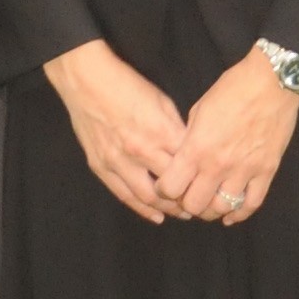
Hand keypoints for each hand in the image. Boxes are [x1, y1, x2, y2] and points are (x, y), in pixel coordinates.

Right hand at [45, 40, 192, 223]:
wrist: (86, 81)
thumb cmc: (127, 86)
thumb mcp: (163, 102)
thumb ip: (177, 130)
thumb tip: (191, 151)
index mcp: (160, 132)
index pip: (189, 165)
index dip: (202, 178)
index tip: (213, 185)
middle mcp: (140, 151)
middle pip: (171, 186)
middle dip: (189, 199)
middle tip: (203, 206)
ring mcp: (118, 162)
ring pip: (147, 197)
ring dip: (168, 209)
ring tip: (183, 214)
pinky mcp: (100, 167)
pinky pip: (123, 195)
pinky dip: (142, 209)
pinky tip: (157, 216)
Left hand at [161, 51, 298, 221]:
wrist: (271, 81)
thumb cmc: (233, 88)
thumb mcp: (199, 109)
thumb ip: (190, 138)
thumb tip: (186, 155)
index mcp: (196, 148)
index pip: (170, 188)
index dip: (165, 190)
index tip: (168, 185)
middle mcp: (218, 165)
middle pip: (194, 205)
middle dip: (187, 203)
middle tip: (190, 195)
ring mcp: (244, 170)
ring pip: (222, 208)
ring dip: (212, 209)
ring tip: (210, 202)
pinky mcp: (266, 171)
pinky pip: (252, 204)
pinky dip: (239, 214)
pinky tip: (231, 214)